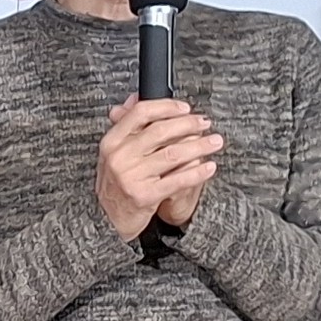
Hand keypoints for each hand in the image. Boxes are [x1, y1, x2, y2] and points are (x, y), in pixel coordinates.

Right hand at [97, 94, 221, 239]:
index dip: (166, 107)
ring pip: (173, 154)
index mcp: (111, 142)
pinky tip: (209, 167)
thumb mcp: (112, 153)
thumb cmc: (114, 185)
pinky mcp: (144, 196)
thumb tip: (135, 98)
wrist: (105, 221)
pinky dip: (196, 173)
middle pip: (160, 131)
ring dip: (199, 146)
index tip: (185, 108)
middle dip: (188, 125)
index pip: (141, 113)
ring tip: (215, 142)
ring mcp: (132, 177)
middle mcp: (119, 157)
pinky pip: (177, 180)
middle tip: (205, 123)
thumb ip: (125, 126)